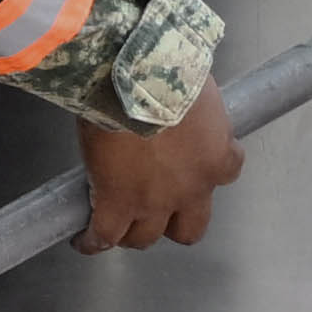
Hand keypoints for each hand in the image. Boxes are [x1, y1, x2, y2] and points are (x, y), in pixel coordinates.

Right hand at [62, 84, 242, 251]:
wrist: (135, 79)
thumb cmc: (168, 70)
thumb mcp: (198, 89)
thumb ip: (195, 107)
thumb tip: (179, 97)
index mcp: (218, 158)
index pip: (227, 174)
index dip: (207, 171)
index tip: (195, 165)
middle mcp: (190, 188)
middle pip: (188, 229)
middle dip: (172, 223)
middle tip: (157, 210)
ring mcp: (152, 200)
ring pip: (144, 237)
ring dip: (131, 232)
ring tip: (116, 226)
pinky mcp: (116, 203)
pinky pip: (104, 234)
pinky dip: (94, 241)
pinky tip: (84, 240)